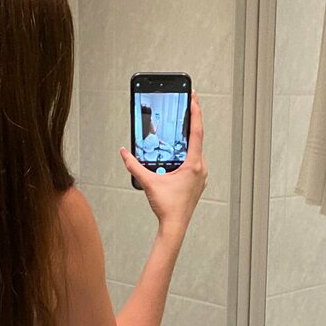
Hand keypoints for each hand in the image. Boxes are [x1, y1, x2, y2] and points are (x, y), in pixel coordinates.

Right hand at [120, 93, 207, 234]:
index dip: (195, 113)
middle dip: (191, 122)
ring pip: (196, 150)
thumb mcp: (148, 183)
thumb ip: (134, 166)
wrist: (175, 226)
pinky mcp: (197, 181)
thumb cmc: (168, 208)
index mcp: (193, 165)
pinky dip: (187, 152)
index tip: (194, 99)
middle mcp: (200, 168)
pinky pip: (194, 160)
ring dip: (188, 138)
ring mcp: (201, 175)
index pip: (196, 132)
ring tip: (181, 127)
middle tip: (187, 106)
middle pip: (197, 139)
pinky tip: (178, 151)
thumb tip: (124, 153)